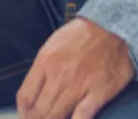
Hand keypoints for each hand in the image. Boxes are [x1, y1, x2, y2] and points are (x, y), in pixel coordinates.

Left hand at [15, 17, 136, 118]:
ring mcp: (78, 86)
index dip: (23, 112)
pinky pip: (81, 117)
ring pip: (56, 116)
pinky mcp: (98, 93)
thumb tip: (35, 90)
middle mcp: (59, 76)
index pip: (25, 96)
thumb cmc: (82, 35)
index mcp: (45, 62)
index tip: (27, 116)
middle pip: (39, 111)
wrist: (113, 27)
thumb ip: (43, 68)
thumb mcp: (54, 44)